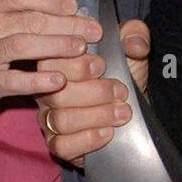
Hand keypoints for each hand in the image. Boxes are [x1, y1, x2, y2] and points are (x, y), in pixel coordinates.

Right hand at [0, 0, 101, 122]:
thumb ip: (21, 8)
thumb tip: (64, 0)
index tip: (76, 6)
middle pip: (29, 19)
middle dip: (66, 24)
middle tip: (92, 31)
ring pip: (23, 44)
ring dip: (57, 46)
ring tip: (81, 49)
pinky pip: (14, 80)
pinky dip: (39, 80)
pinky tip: (59, 80)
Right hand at [37, 19, 150, 165]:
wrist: (132, 106)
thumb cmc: (124, 73)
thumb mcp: (131, 49)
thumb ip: (134, 35)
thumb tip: (135, 44)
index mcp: (57, 61)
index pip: (50, 62)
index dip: (76, 65)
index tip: (102, 65)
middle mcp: (46, 89)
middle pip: (57, 93)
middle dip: (95, 93)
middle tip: (121, 92)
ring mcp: (48, 118)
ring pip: (61, 120)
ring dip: (97, 116)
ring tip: (122, 113)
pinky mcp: (57, 143)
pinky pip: (61, 145)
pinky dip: (87, 139)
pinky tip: (108, 132)